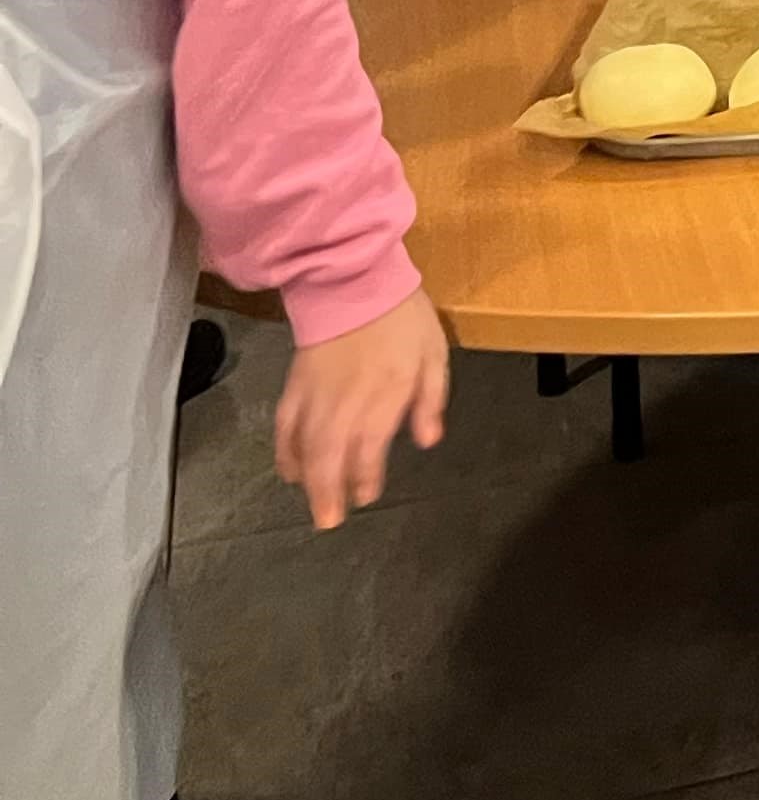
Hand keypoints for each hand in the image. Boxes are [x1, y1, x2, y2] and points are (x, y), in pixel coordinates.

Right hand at [275, 291, 448, 530]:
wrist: (354, 278)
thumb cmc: (402, 316)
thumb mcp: (434, 352)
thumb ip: (432, 399)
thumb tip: (428, 440)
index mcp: (386, 390)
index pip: (371, 444)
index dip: (366, 475)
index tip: (366, 495)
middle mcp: (348, 397)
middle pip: (332, 453)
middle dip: (329, 492)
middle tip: (329, 521)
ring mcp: (317, 391)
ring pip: (306, 444)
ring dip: (308, 479)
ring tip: (314, 505)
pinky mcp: (295, 382)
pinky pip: (284, 423)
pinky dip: (285, 450)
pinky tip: (290, 470)